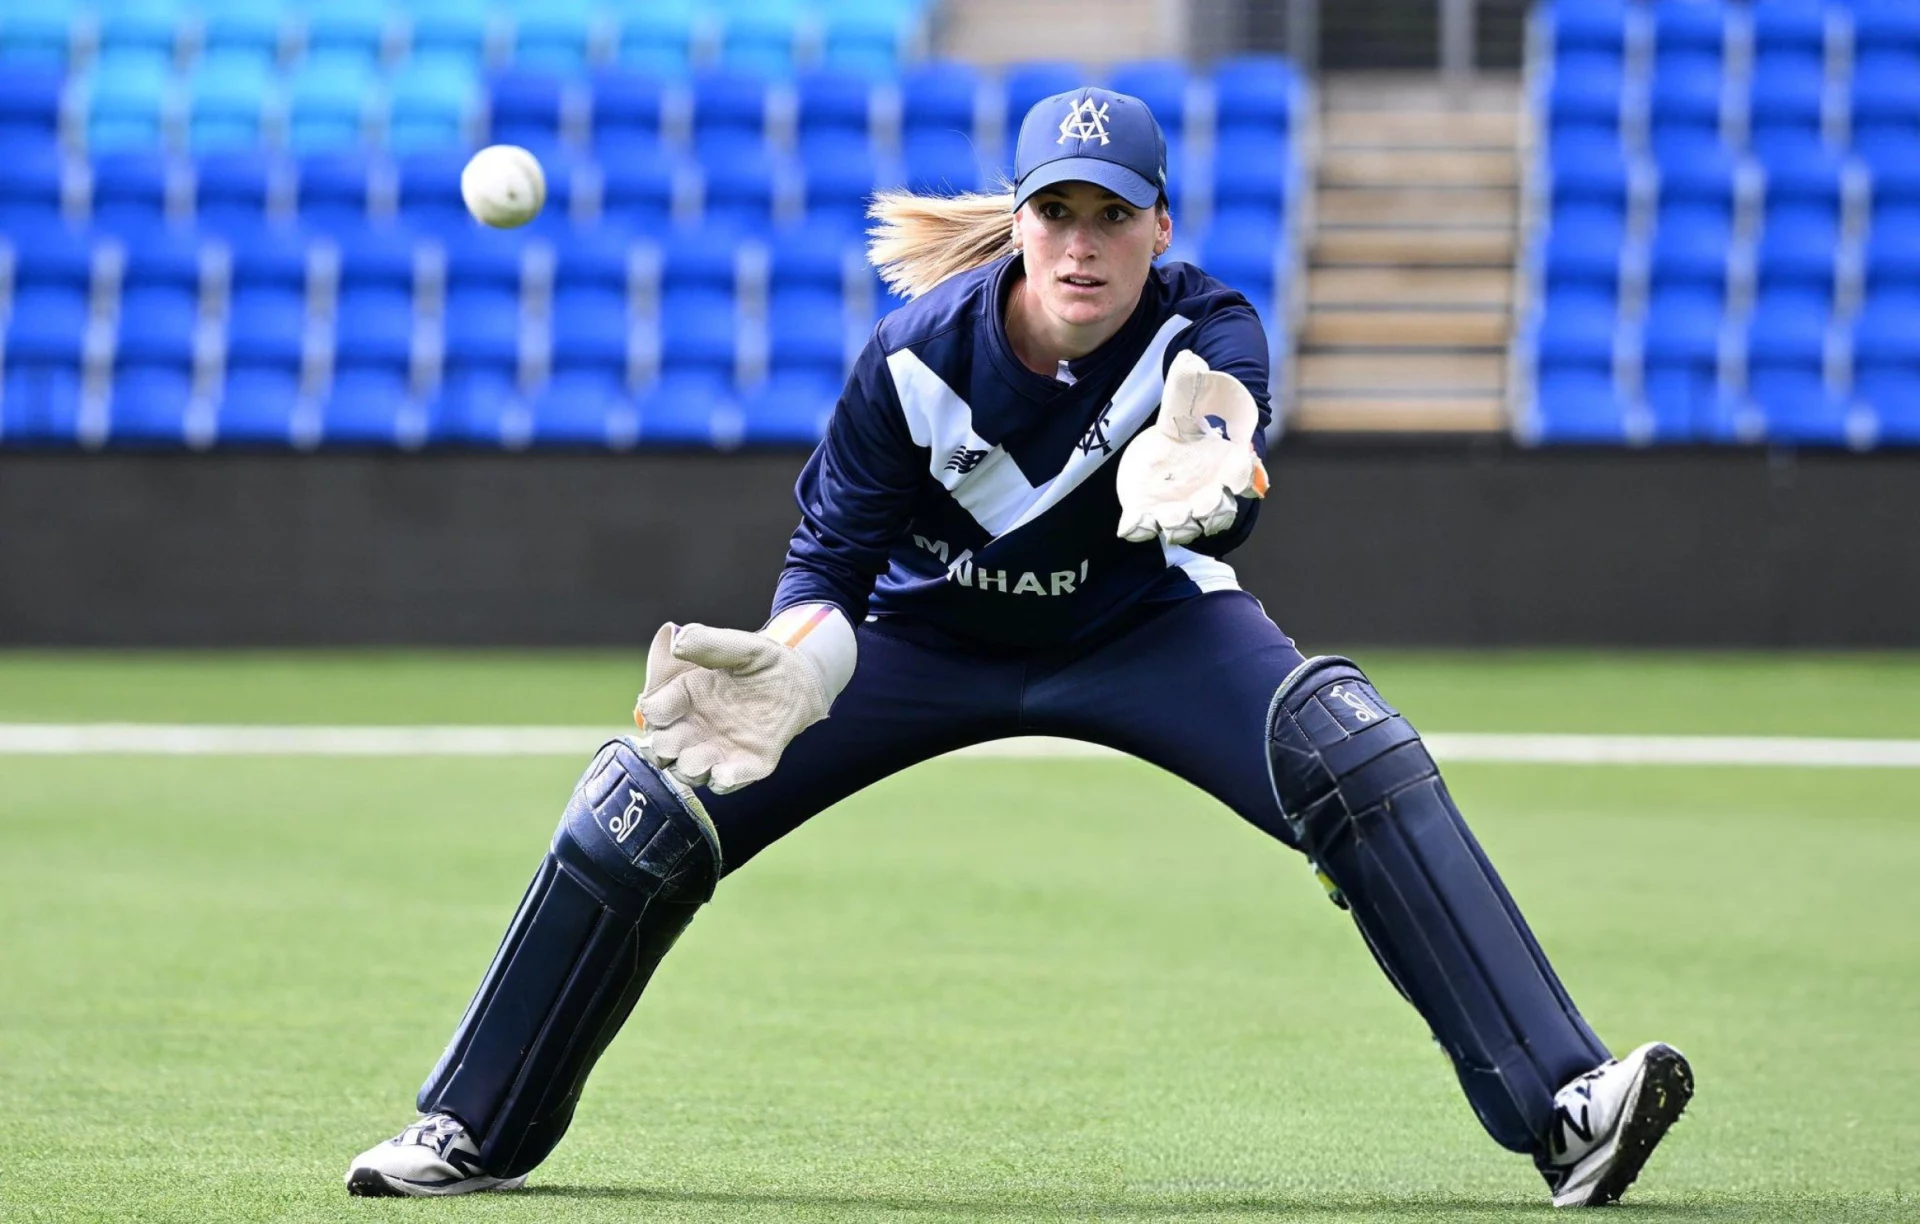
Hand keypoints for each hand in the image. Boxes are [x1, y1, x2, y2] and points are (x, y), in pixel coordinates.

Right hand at [633, 622, 829, 793]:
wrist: (798, 682)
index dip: (654, 714)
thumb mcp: (740, 646)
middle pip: (662, 748)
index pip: (654, 712)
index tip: (659, 711)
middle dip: (663, 749)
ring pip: (688, 770)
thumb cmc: (762, 661)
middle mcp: (694, 726)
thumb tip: (677, 643)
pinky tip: (727, 773)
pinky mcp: (745, 764)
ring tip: (703, 759)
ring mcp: (717, 748)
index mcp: (684, 695)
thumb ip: (709, 643)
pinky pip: (726, 782)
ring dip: (690, 768)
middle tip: (671, 744)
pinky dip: (724, 780)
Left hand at [1114, 349, 1268, 546]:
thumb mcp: (1194, 390)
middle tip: (1203, 507)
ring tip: (1169, 523)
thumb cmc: (1196, 407)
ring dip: (1181, 526)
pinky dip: (1141, 528)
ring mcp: (1184, 503)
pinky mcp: (1155, 508)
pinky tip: (1129, 525)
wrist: (1176, 424)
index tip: (1240, 475)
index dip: (1245, 478)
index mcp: (1232, 462)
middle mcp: (1212, 489)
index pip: (1246, 475)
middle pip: (1220, 509)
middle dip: (1214, 511)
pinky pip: (1149, 524)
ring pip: (1188, 524)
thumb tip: (1190, 361)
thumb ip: (1192, 380)